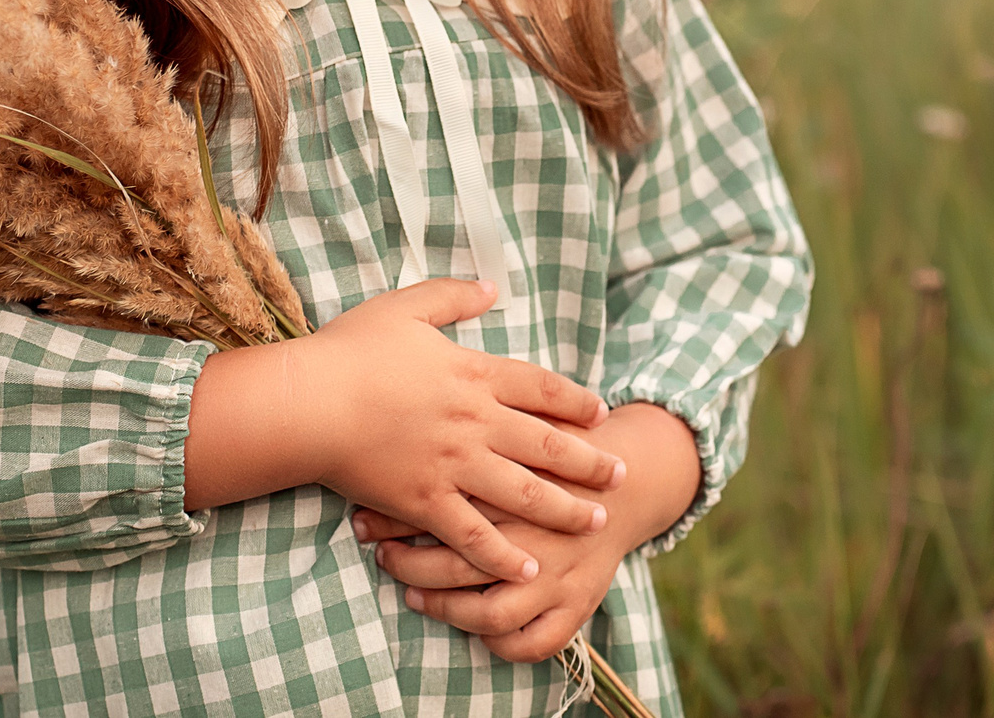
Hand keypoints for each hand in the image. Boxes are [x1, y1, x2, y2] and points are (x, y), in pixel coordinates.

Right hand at [185, 278, 619, 585]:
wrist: (310, 403)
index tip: (601, 414)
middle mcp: (475, 422)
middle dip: (589, 461)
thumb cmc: (350, 351)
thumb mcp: (404, 307)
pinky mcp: (426, 501)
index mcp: (472, 374)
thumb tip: (492, 287)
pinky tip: (530, 569)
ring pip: (525, 493)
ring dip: (565, 510)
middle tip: (622, 475)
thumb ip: (452, 297)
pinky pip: (475, 535)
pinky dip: (504, 555)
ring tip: (595, 523)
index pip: (540, 387)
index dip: (575, 400)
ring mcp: (454, 466)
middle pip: (547, 444)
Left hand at [351, 403, 702, 662]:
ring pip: (490, 609)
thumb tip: (419, 349)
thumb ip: (478, 371)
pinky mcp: (577, 602)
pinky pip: (533, 641)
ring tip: (409, 593)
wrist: (632, 475)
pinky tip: (470, 633)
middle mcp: (538, 528)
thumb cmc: (564, 435)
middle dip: (409, 560)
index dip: (394, 510)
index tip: (360, 512)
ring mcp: (559, 571)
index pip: (445, 497)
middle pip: (461, 556)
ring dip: (444, 607)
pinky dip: (500, 645)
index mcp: (520, 479)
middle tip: (374, 550)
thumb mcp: (521, 398)